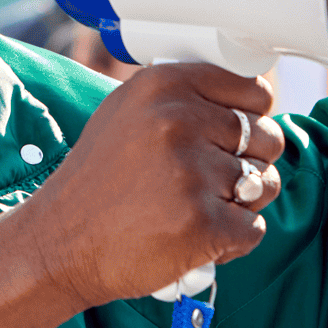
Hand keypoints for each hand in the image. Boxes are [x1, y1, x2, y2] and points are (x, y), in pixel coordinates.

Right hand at [28, 63, 284, 308]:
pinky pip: (254, 227)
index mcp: (163, 85)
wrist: (60, 242)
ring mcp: (192, 173)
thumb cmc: (98, 181)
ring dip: (240, 203)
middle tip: (206, 181)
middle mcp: (179, 121)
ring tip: (194, 207)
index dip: (250, 118)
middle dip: (248, 163)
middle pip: (266, 137)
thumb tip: (246, 102)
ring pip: (265, 184)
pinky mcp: (204, 223)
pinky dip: (230, 239)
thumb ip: (182, 99)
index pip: (254, 92)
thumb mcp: (126, 113)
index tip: (232, 136)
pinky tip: (192, 235)